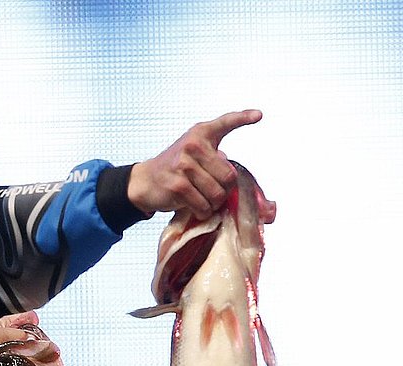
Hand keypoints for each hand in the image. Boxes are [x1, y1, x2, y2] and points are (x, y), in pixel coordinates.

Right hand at [127, 109, 262, 219]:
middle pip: (228, 177)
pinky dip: (203, 212)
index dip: (243, 118)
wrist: (145, 181)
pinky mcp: (178, 185)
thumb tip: (231, 176)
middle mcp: (193, 145)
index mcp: (201, 134)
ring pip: (217, 194)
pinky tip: (197, 209)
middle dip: (224, 192)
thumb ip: (213, 158)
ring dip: (213, 204)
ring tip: (205, 203)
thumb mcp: (193, 154)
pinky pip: (202, 205)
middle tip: (215, 195)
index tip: (258, 115)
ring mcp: (184, 165)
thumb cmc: (174, 170)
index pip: (225, 122)